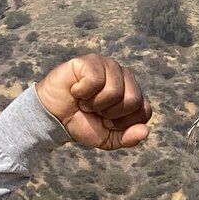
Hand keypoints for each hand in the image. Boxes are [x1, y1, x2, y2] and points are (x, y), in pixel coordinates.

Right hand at [35, 54, 151, 149]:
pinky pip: (95, 80)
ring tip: (85, 100)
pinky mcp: (92, 60)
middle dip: (110, 113)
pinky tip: (76, 89)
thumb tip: (145, 131)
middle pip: (133, 101)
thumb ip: (128, 138)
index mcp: (133, 94)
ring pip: (115, 91)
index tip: (107, 121)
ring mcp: (110, 66)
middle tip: (95, 109)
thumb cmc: (81, 123)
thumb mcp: (107, 138)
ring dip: (95, 103)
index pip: (144, 112)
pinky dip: (82, 92)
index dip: (123, 124)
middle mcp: (125, 77)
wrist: (53, 116)